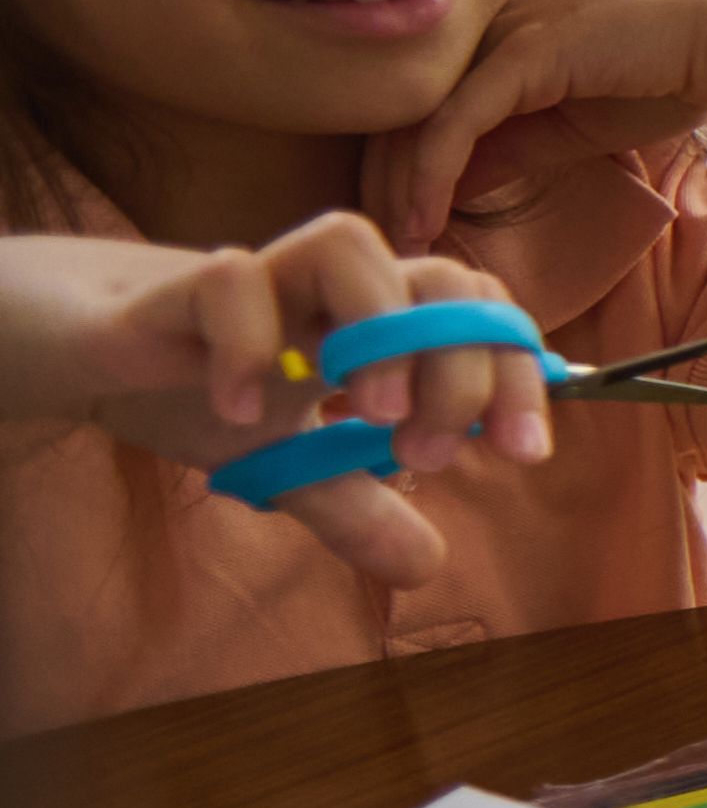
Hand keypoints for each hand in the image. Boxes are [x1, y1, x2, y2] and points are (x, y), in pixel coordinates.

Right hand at [3, 219, 549, 578]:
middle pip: (442, 278)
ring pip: (349, 242)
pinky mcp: (175, 288)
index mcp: (373, 325)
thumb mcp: (284, 466)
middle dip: (463, 364)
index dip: (518, 371)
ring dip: (379, 328)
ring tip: (366, 415)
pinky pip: (227, 279)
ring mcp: (261, 280)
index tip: (525, 452)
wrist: (79, 350)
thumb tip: (427, 565)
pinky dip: (245, 342)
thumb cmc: (195, 390)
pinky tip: (242, 412)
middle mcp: (330, 291)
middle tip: (434, 451)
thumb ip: (355, 507)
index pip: (479, 315)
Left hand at [371, 0, 706, 251]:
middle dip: (381, 188)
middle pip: (396, 115)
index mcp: (496, 41)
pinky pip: (453, 123)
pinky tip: (424, 221)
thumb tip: (452, 186)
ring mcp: (499, 38)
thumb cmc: (671, 75)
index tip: (400, 233)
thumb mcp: (574, 126)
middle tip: (387, 254)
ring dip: (397, 192)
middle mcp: (484, 31)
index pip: (417, 109)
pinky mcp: (521, 54)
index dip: (396, 172)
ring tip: (402, 250)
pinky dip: (430, 176)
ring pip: (414, 121)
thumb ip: (513, 147)